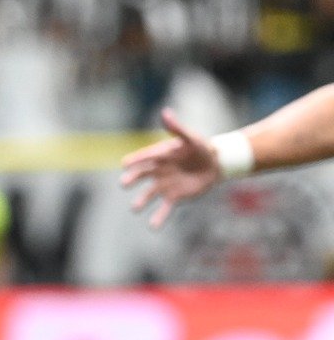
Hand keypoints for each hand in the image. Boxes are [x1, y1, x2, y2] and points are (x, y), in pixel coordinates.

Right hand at [119, 108, 222, 228]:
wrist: (215, 164)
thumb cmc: (201, 147)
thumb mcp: (190, 137)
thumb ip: (176, 128)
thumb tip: (165, 113)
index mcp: (159, 155)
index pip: (143, 158)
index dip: (134, 160)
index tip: (125, 164)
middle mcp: (157, 171)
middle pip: (141, 176)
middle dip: (132, 179)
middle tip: (124, 183)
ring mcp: (164, 185)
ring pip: (149, 194)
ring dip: (141, 201)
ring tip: (135, 208)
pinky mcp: (174, 197)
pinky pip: (164, 208)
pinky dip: (158, 217)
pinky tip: (153, 226)